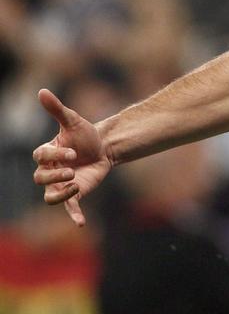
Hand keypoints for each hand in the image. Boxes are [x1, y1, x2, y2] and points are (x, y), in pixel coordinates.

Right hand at [31, 89, 113, 226]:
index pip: (40, 156)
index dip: (55, 155)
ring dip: (61, 194)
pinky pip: (69, 208)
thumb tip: (41, 91)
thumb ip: (57, 109)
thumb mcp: (73, 120)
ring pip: (49, 197)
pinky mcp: (74, 193)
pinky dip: (74, 215)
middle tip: (73, 169)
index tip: (73, 151)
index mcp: (46, 153)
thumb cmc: (85, 134)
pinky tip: (81, 223)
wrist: (104, 146)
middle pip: (40, 178)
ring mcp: (60, 184)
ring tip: (76, 185)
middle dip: (55, 175)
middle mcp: (49, 170)